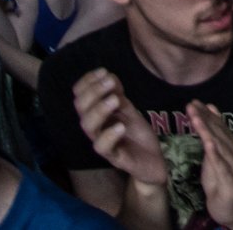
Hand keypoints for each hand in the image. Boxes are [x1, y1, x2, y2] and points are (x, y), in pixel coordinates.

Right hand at [73, 69, 168, 188]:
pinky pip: (103, 148)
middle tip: (110, 82)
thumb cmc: (136, 134)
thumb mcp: (128, 110)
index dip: (87, 82)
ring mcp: (103, 143)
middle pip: (81, 109)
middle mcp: (96, 128)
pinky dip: (109, 135)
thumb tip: (108, 76)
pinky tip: (120, 126)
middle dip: (94, 91)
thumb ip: (117, 95)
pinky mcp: (115, 158)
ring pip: (88, 127)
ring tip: (115, 100)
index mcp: (97, 114)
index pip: (80, 96)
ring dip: (99, 109)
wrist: (152, 161)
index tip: (103, 71)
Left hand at [189, 100, 232, 227]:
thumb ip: (212, 146)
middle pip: (220, 134)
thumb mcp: (214, 164)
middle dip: (205, 118)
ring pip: (220, 146)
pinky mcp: (232, 182)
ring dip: (207, 130)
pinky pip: (221, 165)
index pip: (222, 129)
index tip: (197, 102)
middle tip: (192, 104)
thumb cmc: (221, 187)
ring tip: (196, 116)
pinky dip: (214, 152)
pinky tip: (207, 141)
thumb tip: (207, 123)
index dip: (210, 115)